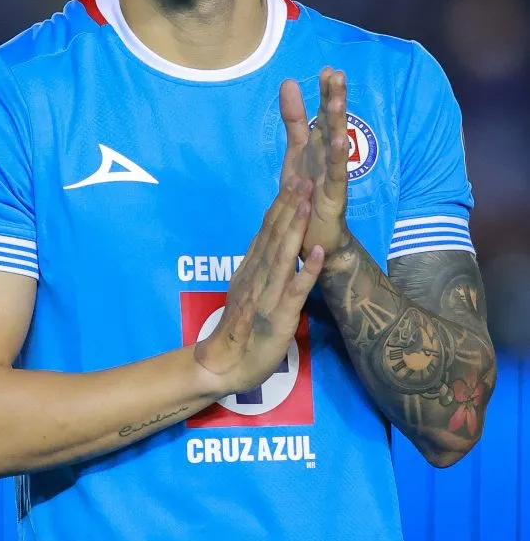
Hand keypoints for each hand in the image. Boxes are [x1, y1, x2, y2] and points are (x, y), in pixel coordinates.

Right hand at [193, 179, 323, 395]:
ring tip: (307, 202)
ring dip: (295, 227)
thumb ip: (257, 264)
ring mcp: (267, 294)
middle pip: (274, 234)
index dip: (281, 203)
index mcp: (251, 267)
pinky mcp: (278, 316)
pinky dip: (306, 270)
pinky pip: (294, 290)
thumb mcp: (246, 288)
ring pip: (282, 255)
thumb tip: (269, 239)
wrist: (223, 364)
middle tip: (303, 176)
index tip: (294, 177)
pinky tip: (317, 252)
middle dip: (289, 205)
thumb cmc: (240, 329)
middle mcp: (257, 274)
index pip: (266, 229)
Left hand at [279, 68, 350, 257]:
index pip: (323, 114)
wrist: (313, 235)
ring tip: (338, 100)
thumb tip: (289, 82)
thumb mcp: (296, 151)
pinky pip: (336, 174)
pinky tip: (340, 140)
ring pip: (337, 145)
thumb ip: (294, 120)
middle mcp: (329, 157)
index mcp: (319, 146)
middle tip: (338, 75)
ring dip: (339, 123)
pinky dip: (338, 157)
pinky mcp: (334, 196)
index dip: (325, 93)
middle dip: (335, 99)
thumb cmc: (307, 191)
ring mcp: (333, 175)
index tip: (328, 69)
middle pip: (333, 124)